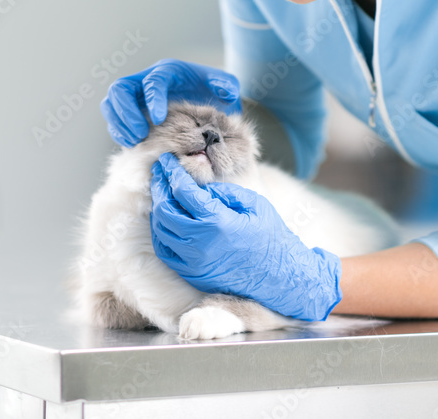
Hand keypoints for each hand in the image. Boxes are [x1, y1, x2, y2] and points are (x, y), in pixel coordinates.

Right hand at [100, 58, 241, 146]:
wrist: (203, 99)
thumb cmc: (211, 92)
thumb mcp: (223, 86)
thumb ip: (226, 85)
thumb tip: (226, 91)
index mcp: (168, 72)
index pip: (153, 81)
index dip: (152, 99)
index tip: (159, 119)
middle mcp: (145, 81)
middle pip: (120, 89)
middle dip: (126, 112)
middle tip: (141, 134)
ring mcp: (134, 97)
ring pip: (111, 104)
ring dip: (118, 124)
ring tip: (134, 142)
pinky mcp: (128, 113)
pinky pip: (113, 120)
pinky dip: (118, 133)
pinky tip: (133, 146)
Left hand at [149, 152, 341, 321]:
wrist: (280, 278)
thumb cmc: (271, 237)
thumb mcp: (254, 205)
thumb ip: (224, 192)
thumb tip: (201, 188)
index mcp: (217, 222)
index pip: (183, 191)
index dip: (171, 172)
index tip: (165, 160)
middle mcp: (200, 243)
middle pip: (164, 209)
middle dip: (159, 186)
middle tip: (159, 171)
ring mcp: (193, 262)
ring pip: (160, 230)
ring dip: (157, 208)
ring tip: (161, 191)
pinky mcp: (192, 274)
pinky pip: (165, 250)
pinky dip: (161, 231)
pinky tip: (164, 218)